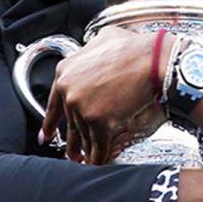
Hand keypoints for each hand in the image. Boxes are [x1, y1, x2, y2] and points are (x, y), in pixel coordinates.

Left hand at [41, 26, 166, 163]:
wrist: (154, 60)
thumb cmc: (136, 48)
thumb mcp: (105, 38)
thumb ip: (90, 50)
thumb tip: (91, 53)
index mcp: (66, 71)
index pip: (53, 102)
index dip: (52, 121)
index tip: (47, 134)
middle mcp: (69, 90)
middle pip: (69, 122)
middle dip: (71, 140)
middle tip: (71, 152)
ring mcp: (81, 107)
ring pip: (81, 135)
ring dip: (83, 150)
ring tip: (83, 160)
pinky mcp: (98, 121)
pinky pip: (97, 144)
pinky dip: (98, 156)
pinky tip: (98, 163)